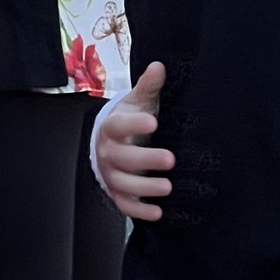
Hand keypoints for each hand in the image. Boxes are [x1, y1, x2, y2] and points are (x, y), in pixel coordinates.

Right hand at [95, 62, 172, 220]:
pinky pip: (124, 205)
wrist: (115, 142)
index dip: (133, 124)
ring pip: (123, 184)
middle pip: (122, 158)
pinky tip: (159, 213)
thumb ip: (149, 86)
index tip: (154, 122)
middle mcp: (108, 152)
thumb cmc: (131, 119)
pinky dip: (139, 211)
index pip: (118, 125)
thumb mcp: (139, 101)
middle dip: (145, 160)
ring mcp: (111, 174)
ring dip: (144, 189)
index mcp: (112, 127)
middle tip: (170, 159)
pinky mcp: (118, 192)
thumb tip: (159, 67)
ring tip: (168, 188)